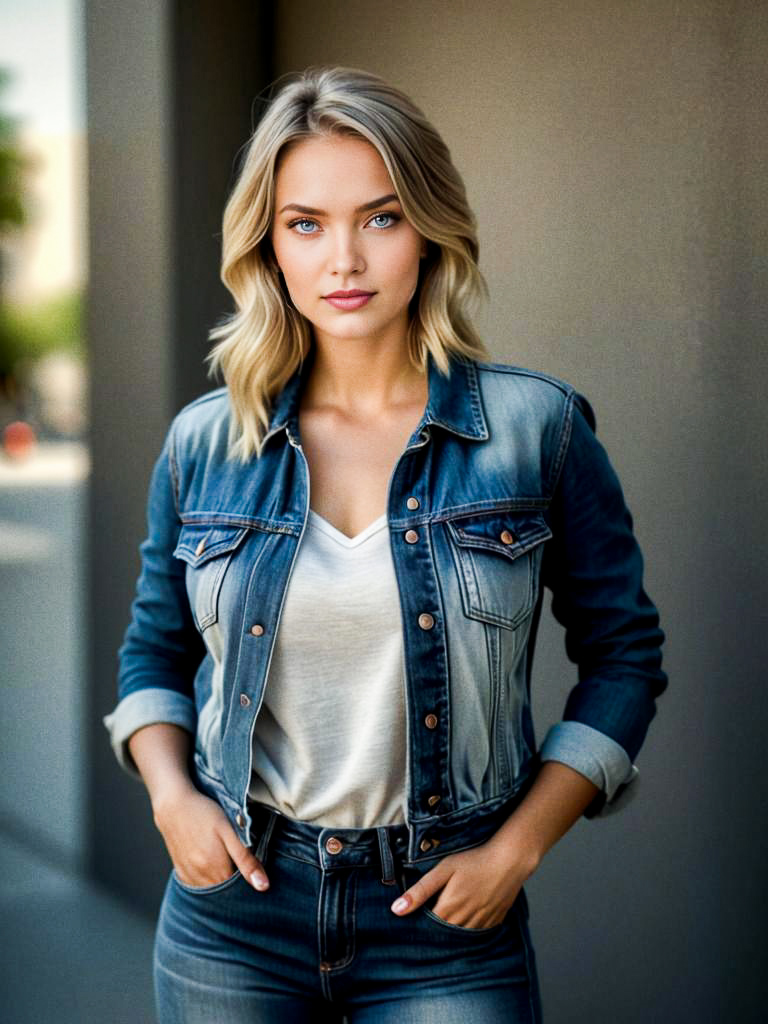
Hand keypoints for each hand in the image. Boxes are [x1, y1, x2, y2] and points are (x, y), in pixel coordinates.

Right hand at [152, 782, 269, 891]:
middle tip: (240, 866)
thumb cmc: (204, 813)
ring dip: (220, 883)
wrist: (173, 805)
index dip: (248, 884)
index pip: (237, 892)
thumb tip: (263, 886)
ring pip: (209, 891)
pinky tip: (211, 866)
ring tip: (226, 863)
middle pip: (223, 893)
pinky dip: (206, 881)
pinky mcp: (180, 870)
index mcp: (215, 869)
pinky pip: (196, 886)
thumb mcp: (230, 831)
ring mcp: (188, 875)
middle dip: (234, 886)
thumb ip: (246, 860)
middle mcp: (200, 877)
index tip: (253, 873)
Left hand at [390, 835, 537, 928]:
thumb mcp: (443, 870)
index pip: (427, 928)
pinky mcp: (495, 921)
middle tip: (434, 912)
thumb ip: (420, 891)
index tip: (415, 917)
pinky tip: (468, 914)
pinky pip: (478, 932)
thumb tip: (396, 910)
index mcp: (449, 910)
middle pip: (444, 935)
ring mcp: (482, 924)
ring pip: (462, 937)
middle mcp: (465, 922)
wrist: (509, 860)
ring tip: (451, 913)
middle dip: (436, 929)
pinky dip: (471, 927)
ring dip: (454, 930)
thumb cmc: (474, 860)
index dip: (420, 923)